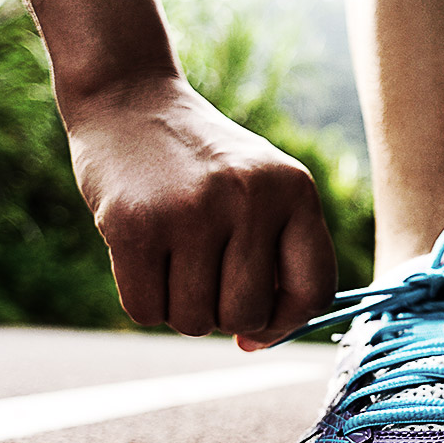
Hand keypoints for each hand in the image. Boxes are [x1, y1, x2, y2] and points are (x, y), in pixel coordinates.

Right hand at [65, 77, 336, 349]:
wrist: (129, 101)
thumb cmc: (202, 166)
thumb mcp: (260, 190)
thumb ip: (276, 259)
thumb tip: (259, 341)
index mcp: (295, 190)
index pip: (314, 290)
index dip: (286, 322)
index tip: (259, 324)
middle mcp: (250, 197)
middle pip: (247, 315)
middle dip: (223, 316)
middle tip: (205, 279)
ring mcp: (192, 210)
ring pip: (194, 321)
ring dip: (180, 308)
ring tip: (173, 261)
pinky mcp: (135, 224)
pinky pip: (146, 310)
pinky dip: (144, 301)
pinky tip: (142, 259)